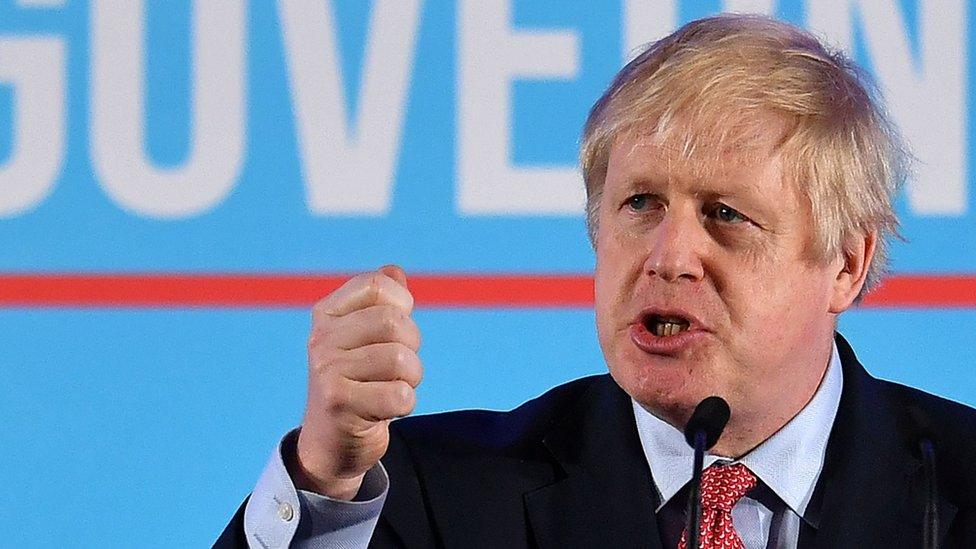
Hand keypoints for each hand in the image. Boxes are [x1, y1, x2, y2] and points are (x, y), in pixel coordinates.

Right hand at [292, 265, 421, 499]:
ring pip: (401, 360)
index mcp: (327, 313)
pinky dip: (405, 404)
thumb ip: (380, 303)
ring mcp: (327, 371)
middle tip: (399, 366)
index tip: (397, 328)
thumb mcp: (363, 338)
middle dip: (412, 346)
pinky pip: (400, 395)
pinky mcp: (339, 405)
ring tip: (392, 386)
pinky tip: (386, 408)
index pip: (377, 285)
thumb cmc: (357, 381)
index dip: (402, 303)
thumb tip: (394, 271)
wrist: (331, 441)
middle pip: (395, 323)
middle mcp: (321, 338)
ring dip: (411, 378)